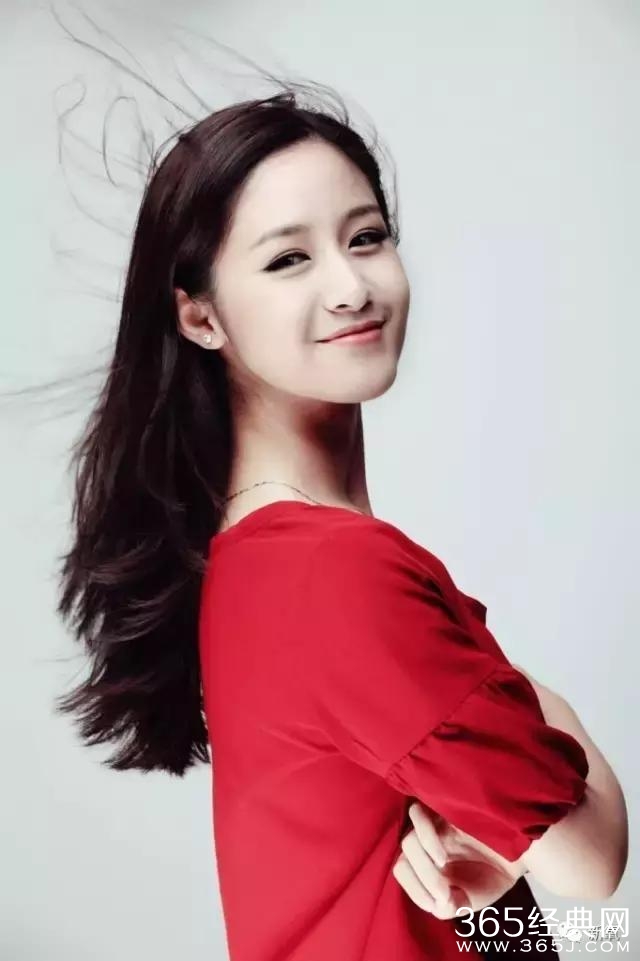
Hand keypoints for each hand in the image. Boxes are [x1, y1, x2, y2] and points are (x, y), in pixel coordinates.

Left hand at [392, 802, 524, 919]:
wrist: (521, 851)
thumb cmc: (494, 874)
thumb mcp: (472, 899)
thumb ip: (451, 906)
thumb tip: (438, 904)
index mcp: (426, 870)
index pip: (404, 876)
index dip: (417, 892)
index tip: (443, 902)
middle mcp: (424, 848)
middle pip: (401, 862)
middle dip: (421, 878)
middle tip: (445, 889)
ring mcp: (432, 827)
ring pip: (408, 842)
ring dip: (423, 863)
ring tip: (444, 865)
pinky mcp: (442, 810)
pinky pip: (417, 815)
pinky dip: (424, 836)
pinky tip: (442, 852)